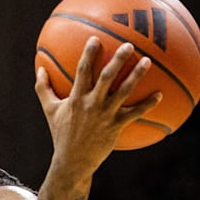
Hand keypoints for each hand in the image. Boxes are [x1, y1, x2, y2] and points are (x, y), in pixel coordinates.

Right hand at [34, 37, 160, 176]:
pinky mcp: (116, 126)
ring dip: (137, 75)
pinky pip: (135, 113)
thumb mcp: (49, 110)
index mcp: (76, 97)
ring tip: (147, 61)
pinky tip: (160, 95)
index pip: (82, 71)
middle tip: (129, 44)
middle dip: (118, 59)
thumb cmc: (61, 134)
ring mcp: (105, 115)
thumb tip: (39, 68)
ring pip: (124, 92)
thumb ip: (43, 88)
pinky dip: (148, 104)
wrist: (73, 161)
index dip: (89, 54)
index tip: (95, 38)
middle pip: (107, 77)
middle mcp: (92, 104)